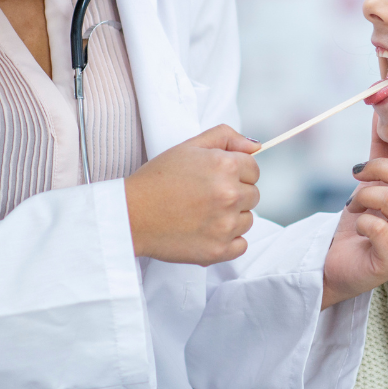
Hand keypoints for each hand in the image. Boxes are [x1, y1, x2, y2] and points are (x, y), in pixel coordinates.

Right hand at [124, 125, 259, 264]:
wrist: (132, 214)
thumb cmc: (157, 179)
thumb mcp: (188, 147)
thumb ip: (225, 137)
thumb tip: (255, 147)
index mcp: (225, 166)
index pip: (254, 169)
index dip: (236, 171)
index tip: (218, 177)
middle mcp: (230, 195)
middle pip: (253, 195)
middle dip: (235, 193)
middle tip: (207, 196)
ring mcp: (225, 225)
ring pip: (248, 220)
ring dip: (232, 217)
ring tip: (203, 213)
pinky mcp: (218, 250)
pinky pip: (241, 245)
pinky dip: (229, 241)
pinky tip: (208, 231)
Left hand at [321, 113, 387, 309]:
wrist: (340, 259)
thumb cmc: (364, 220)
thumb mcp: (375, 181)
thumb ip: (383, 151)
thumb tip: (382, 111)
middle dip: (380, 168)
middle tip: (357, 172)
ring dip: (364, 195)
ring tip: (354, 203)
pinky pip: (378, 226)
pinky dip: (361, 219)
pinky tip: (359, 225)